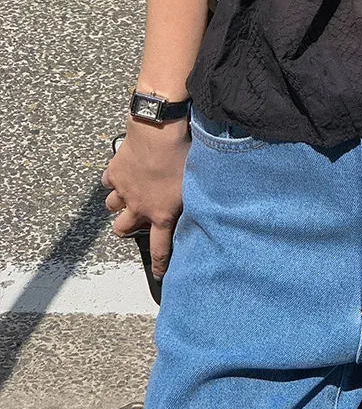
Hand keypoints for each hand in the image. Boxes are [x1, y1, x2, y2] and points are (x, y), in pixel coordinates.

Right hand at [100, 119, 191, 279]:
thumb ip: (194, 202)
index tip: (159, 276)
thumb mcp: (197, 183)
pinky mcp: (114, 172)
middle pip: (122, 230)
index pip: (160, 247)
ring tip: (128, 194)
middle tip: (133, 220)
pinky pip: (108, 182)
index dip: (159, 265)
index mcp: (162, 213)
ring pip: (111, 206)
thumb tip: (206, 210)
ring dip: (118, 203)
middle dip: (126, 229)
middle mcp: (139, 207)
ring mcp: (123, 190)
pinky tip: (123, 171)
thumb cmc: (184, 155)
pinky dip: (114, 179)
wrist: (159, 132)